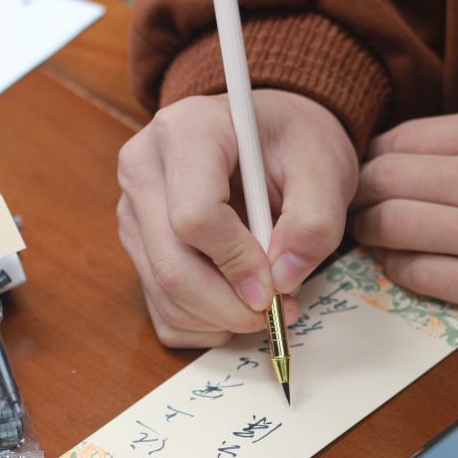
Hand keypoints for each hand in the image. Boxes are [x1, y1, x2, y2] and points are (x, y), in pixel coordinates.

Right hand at [117, 90, 357, 346]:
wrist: (271, 137)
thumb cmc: (295, 144)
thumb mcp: (324, 168)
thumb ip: (314, 222)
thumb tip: (282, 279)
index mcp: (185, 132)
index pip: (194, 217)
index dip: (238, 262)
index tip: (278, 283)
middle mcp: (144, 170)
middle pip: (173, 265)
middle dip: (231, 306)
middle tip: (279, 311)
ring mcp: (133, 212)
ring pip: (165, 295)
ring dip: (222, 319)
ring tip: (269, 302)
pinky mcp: (138, 247)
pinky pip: (161, 309)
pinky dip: (204, 324)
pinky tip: (238, 301)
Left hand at [350, 107, 457, 329]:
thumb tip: (415, 159)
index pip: (400, 139)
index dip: (372, 160)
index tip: (367, 175)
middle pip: (385, 181)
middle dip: (360, 195)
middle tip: (354, 208)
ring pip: (392, 228)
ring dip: (370, 233)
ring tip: (370, 237)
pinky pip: (421, 276)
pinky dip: (399, 270)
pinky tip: (402, 266)